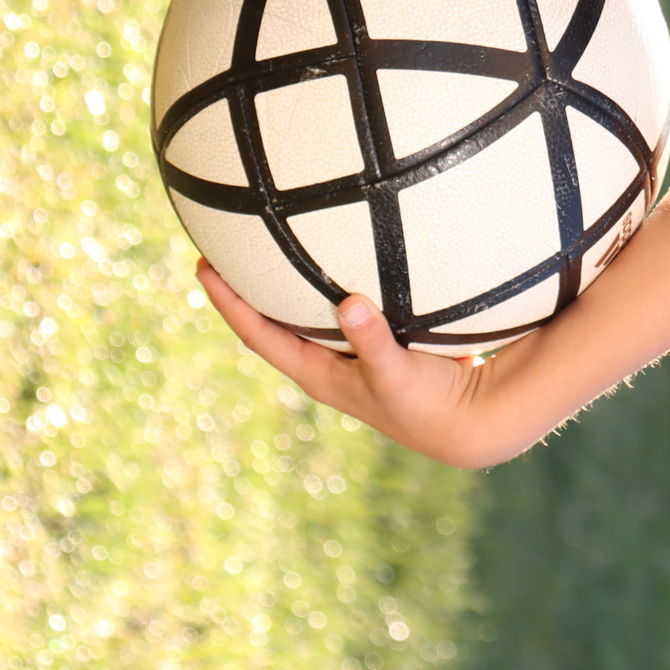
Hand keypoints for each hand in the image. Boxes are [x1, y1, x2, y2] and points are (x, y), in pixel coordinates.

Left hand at [197, 260, 526, 469]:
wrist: (467, 422)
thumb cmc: (426, 402)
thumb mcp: (395, 373)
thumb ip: (372, 341)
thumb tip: (349, 303)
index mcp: (317, 374)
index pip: (257, 334)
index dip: (228, 302)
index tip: (203, 267)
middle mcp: (325, 365)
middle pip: (268, 324)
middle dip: (244, 290)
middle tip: (222, 246)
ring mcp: (348, 356)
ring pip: (301, 316)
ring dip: (281, 288)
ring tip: (266, 246)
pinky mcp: (374, 345)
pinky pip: (336, 310)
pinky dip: (324, 287)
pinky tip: (334, 257)